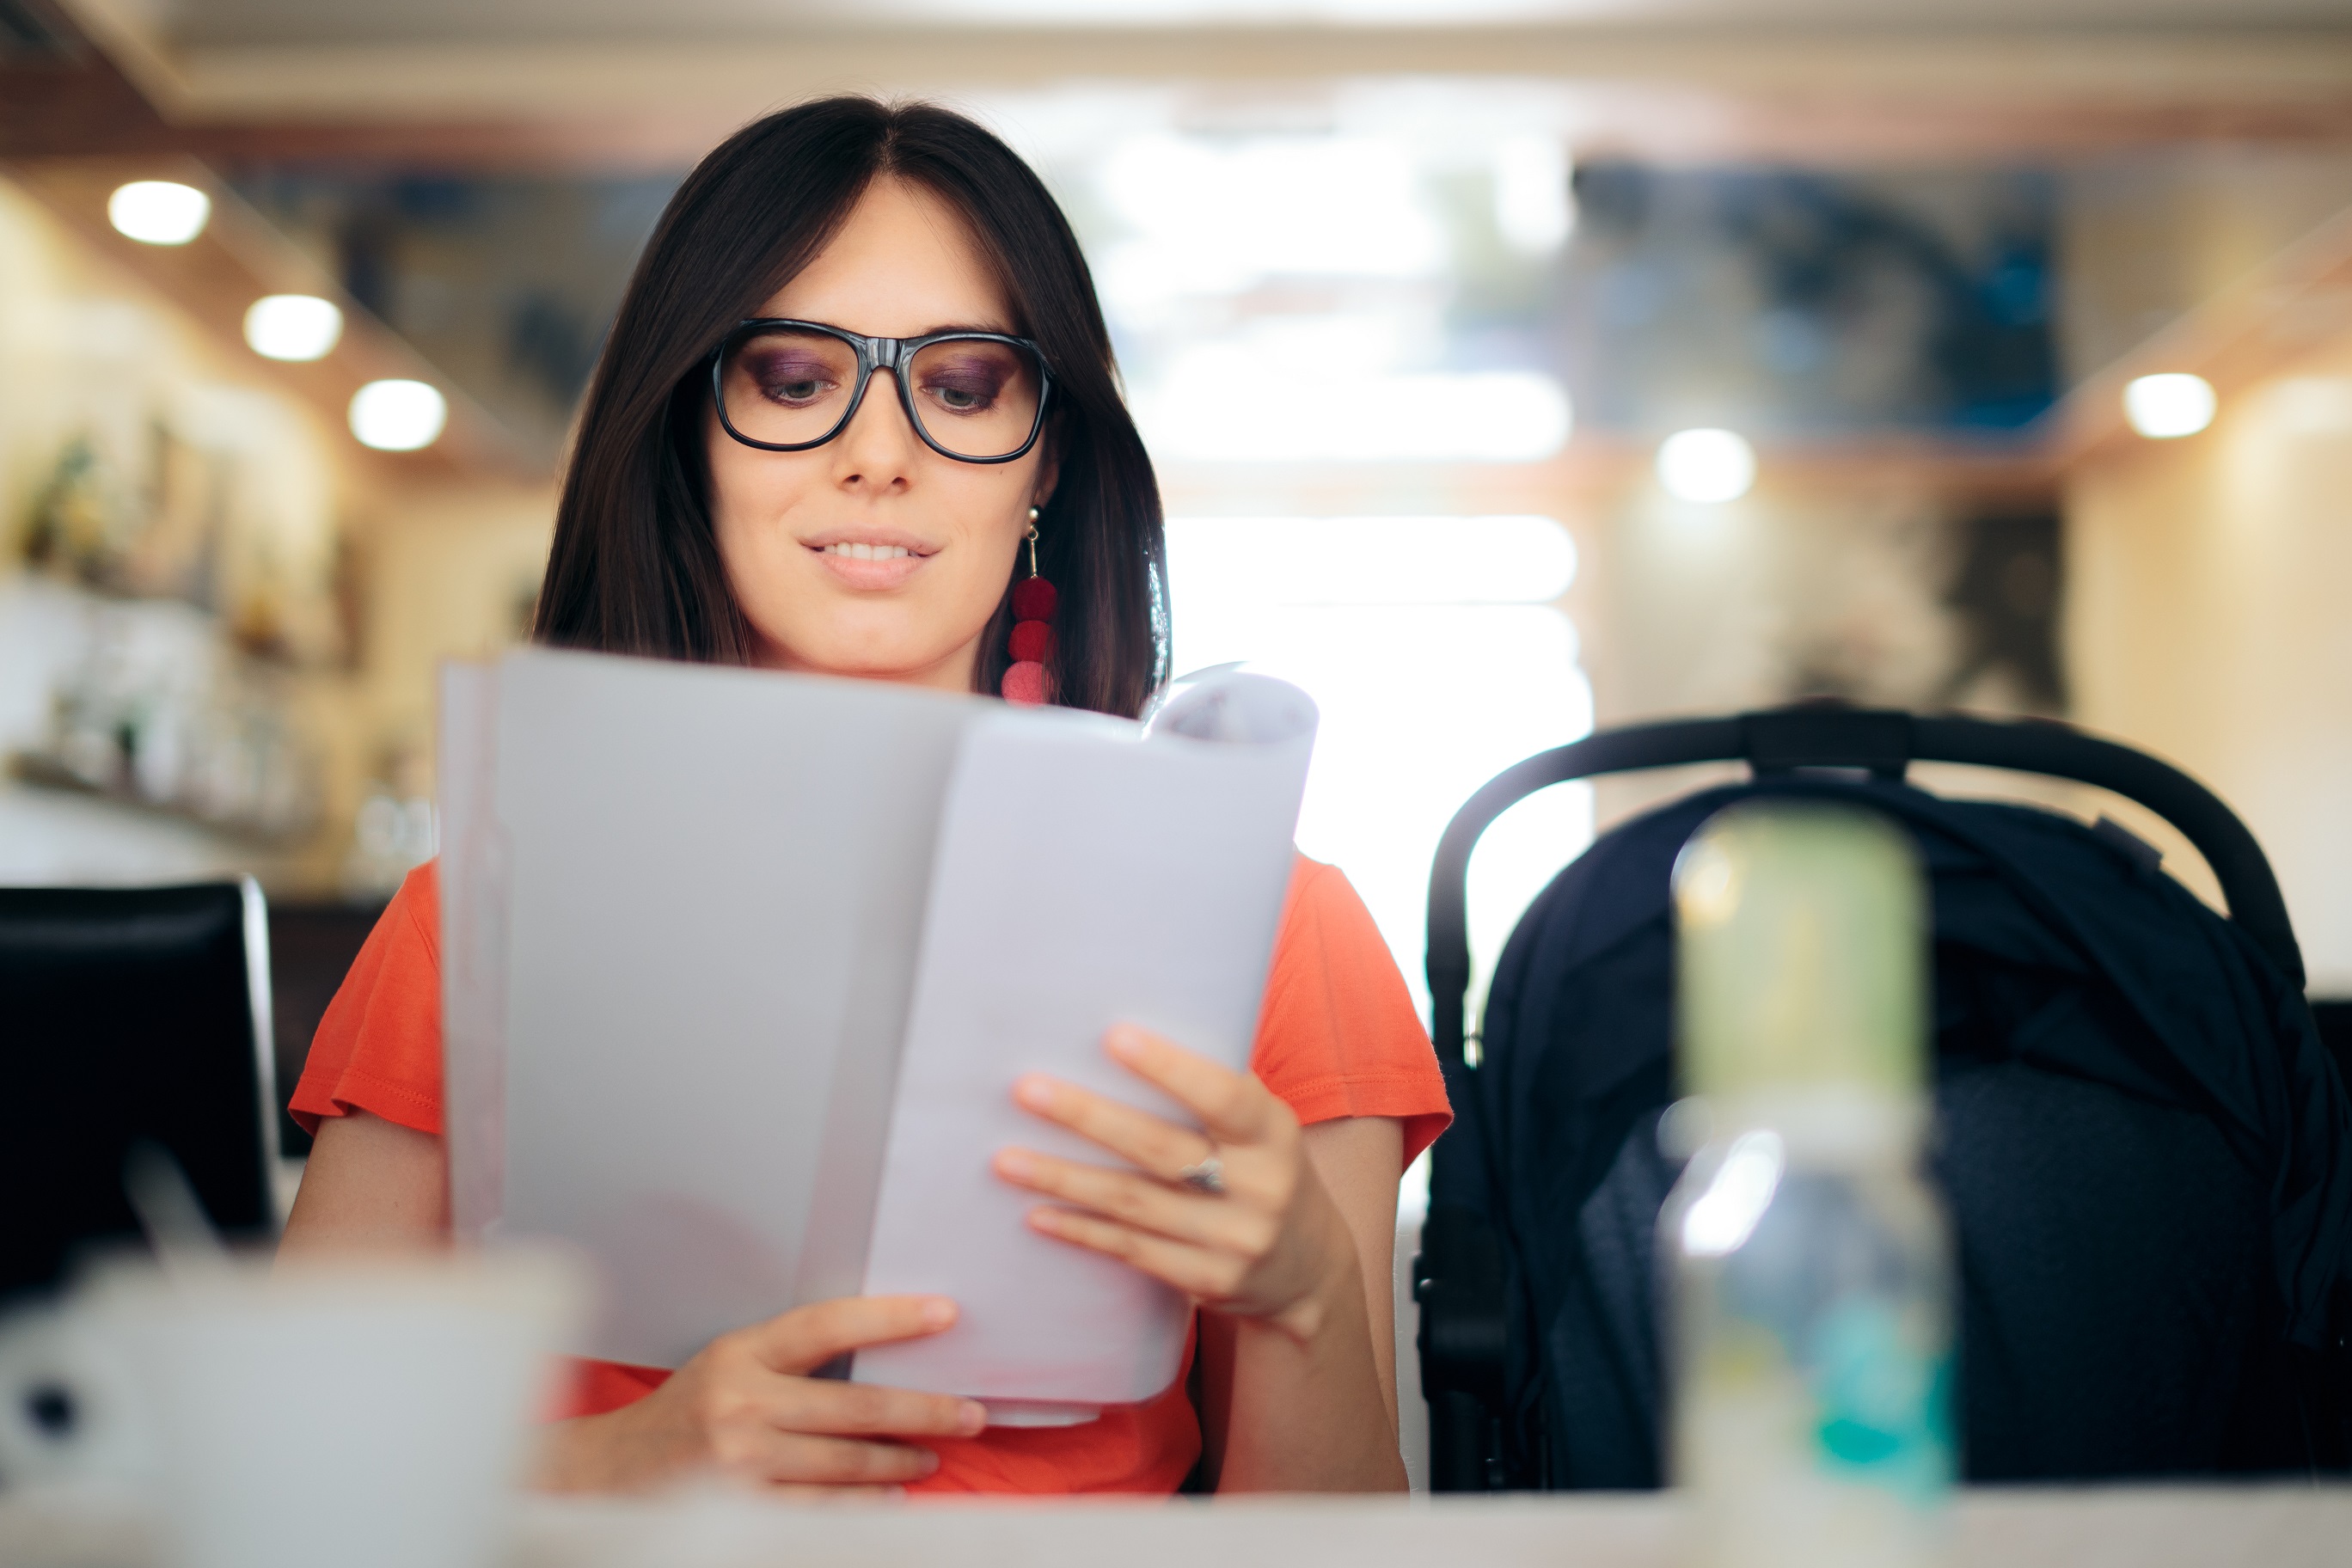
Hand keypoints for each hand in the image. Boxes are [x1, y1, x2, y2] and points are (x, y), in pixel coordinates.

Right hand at [534, 1295, 987, 1494]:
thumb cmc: (684, 1413)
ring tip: (932, 1456)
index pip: (828, 1325)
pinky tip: (891, 1498)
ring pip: (846, 1462)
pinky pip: (821, 1509)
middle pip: (855, 1405)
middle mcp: (740, 1404)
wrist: (609, 1476)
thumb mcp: (728, 1364)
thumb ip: (790, 1361)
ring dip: (900, 1461)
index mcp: (740, 1353)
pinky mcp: (740, 1509)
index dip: (890, 1318)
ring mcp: (740, 1462)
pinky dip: (864, 1504)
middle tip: (969, 1412)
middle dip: (923, 1410)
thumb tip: (884, 1357)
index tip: (945, 1314)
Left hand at [992, 1025, 1358, 1341]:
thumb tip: (1125, 1038)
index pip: (1222, 1095)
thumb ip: (1213, 1092)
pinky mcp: (1207, 1282)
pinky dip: (1082, 1232)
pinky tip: (1038, 1214)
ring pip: (1134, 1204)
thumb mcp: (1263, 1128)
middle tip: (1026, 1090)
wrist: (1310, 1270)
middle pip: (1161, 1150)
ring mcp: (1232, 1242)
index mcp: (1273, 1135)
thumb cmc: (1266, 1171)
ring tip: (1007, 1158)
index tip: (1113, 1036)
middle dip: (1088, 1118)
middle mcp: (1259, 1189)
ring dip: (1064, 1179)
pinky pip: (1132, 1251)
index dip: (1169, 1067)